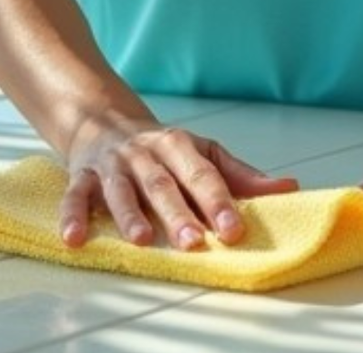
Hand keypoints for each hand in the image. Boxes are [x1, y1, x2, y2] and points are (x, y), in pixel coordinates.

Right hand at [59, 118, 298, 250]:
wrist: (104, 121)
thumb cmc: (162, 149)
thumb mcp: (202, 153)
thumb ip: (241, 176)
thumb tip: (289, 189)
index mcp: (179, 146)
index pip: (203, 175)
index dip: (219, 202)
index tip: (235, 230)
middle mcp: (145, 154)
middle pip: (163, 185)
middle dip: (178, 214)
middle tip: (194, 242)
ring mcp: (112, 165)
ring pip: (121, 190)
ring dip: (130, 216)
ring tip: (141, 241)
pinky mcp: (81, 177)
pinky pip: (75, 196)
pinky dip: (72, 217)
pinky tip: (74, 239)